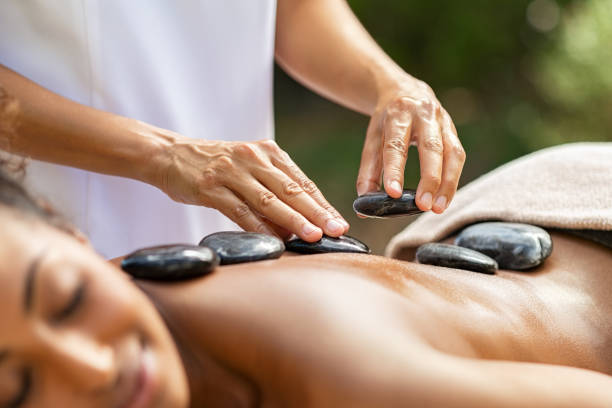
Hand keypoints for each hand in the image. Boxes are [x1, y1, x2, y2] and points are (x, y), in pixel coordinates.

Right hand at [157, 137, 348, 241]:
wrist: (170, 154)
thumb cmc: (215, 165)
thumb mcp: (249, 167)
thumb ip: (273, 190)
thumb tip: (296, 226)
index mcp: (268, 152)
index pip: (302, 181)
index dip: (322, 204)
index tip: (340, 221)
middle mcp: (253, 158)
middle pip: (291, 189)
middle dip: (317, 212)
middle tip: (337, 230)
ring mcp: (231, 172)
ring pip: (269, 200)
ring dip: (293, 220)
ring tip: (312, 235)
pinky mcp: (211, 187)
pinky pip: (239, 210)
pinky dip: (258, 227)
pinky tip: (273, 240)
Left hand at [356, 78, 465, 213]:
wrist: (405, 90)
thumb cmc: (386, 122)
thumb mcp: (372, 138)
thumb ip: (368, 171)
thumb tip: (363, 204)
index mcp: (398, 114)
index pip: (396, 145)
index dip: (394, 170)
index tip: (392, 193)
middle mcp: (424, 114)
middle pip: (431, 148)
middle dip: (429, 179)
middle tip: (424, 206)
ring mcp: (443, 121)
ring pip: (452, 153)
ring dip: (447, 184)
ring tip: (438, 208)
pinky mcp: (453, 130)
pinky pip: (458, 156)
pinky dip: (452, 180)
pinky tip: (444, 198)